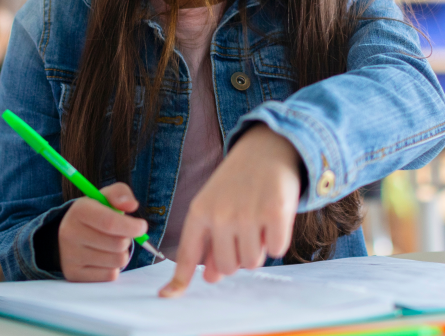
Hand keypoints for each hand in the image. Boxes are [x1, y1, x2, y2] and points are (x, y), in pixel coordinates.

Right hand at [59, 182, 146, 281]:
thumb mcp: (105, 197)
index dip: (132, 226)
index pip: (110, 223)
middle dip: (127, 239)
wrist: (70, 234)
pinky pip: (110, 275)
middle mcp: (70, 233)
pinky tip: (103, 258)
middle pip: (118, 244)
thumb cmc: (95, 213)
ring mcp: (70, 256)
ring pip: (118, 261)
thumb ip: (120, 194)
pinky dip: (113, 267)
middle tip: (121, 234)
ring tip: (110, 245)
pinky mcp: (74, 274)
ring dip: (121, 254)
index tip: (142, 227)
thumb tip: (132, 205)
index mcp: (79, 210)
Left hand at [160, 124, 300, 296]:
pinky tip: (273, 217)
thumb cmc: (238, 181)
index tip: (166, 296)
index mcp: (200, 212)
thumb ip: (211, 240)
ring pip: (252, 262)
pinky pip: (276, 250)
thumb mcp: (216, 205)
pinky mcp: (275, 213)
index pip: (187, 254)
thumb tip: (212, 278)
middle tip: (244, 231)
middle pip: (228, 267)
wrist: (267, 147)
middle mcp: (221, 215)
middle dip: (238, 256)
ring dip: (258, 248)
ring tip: (258, 221)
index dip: (179, 279)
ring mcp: (248, 214)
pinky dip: (277, 239)